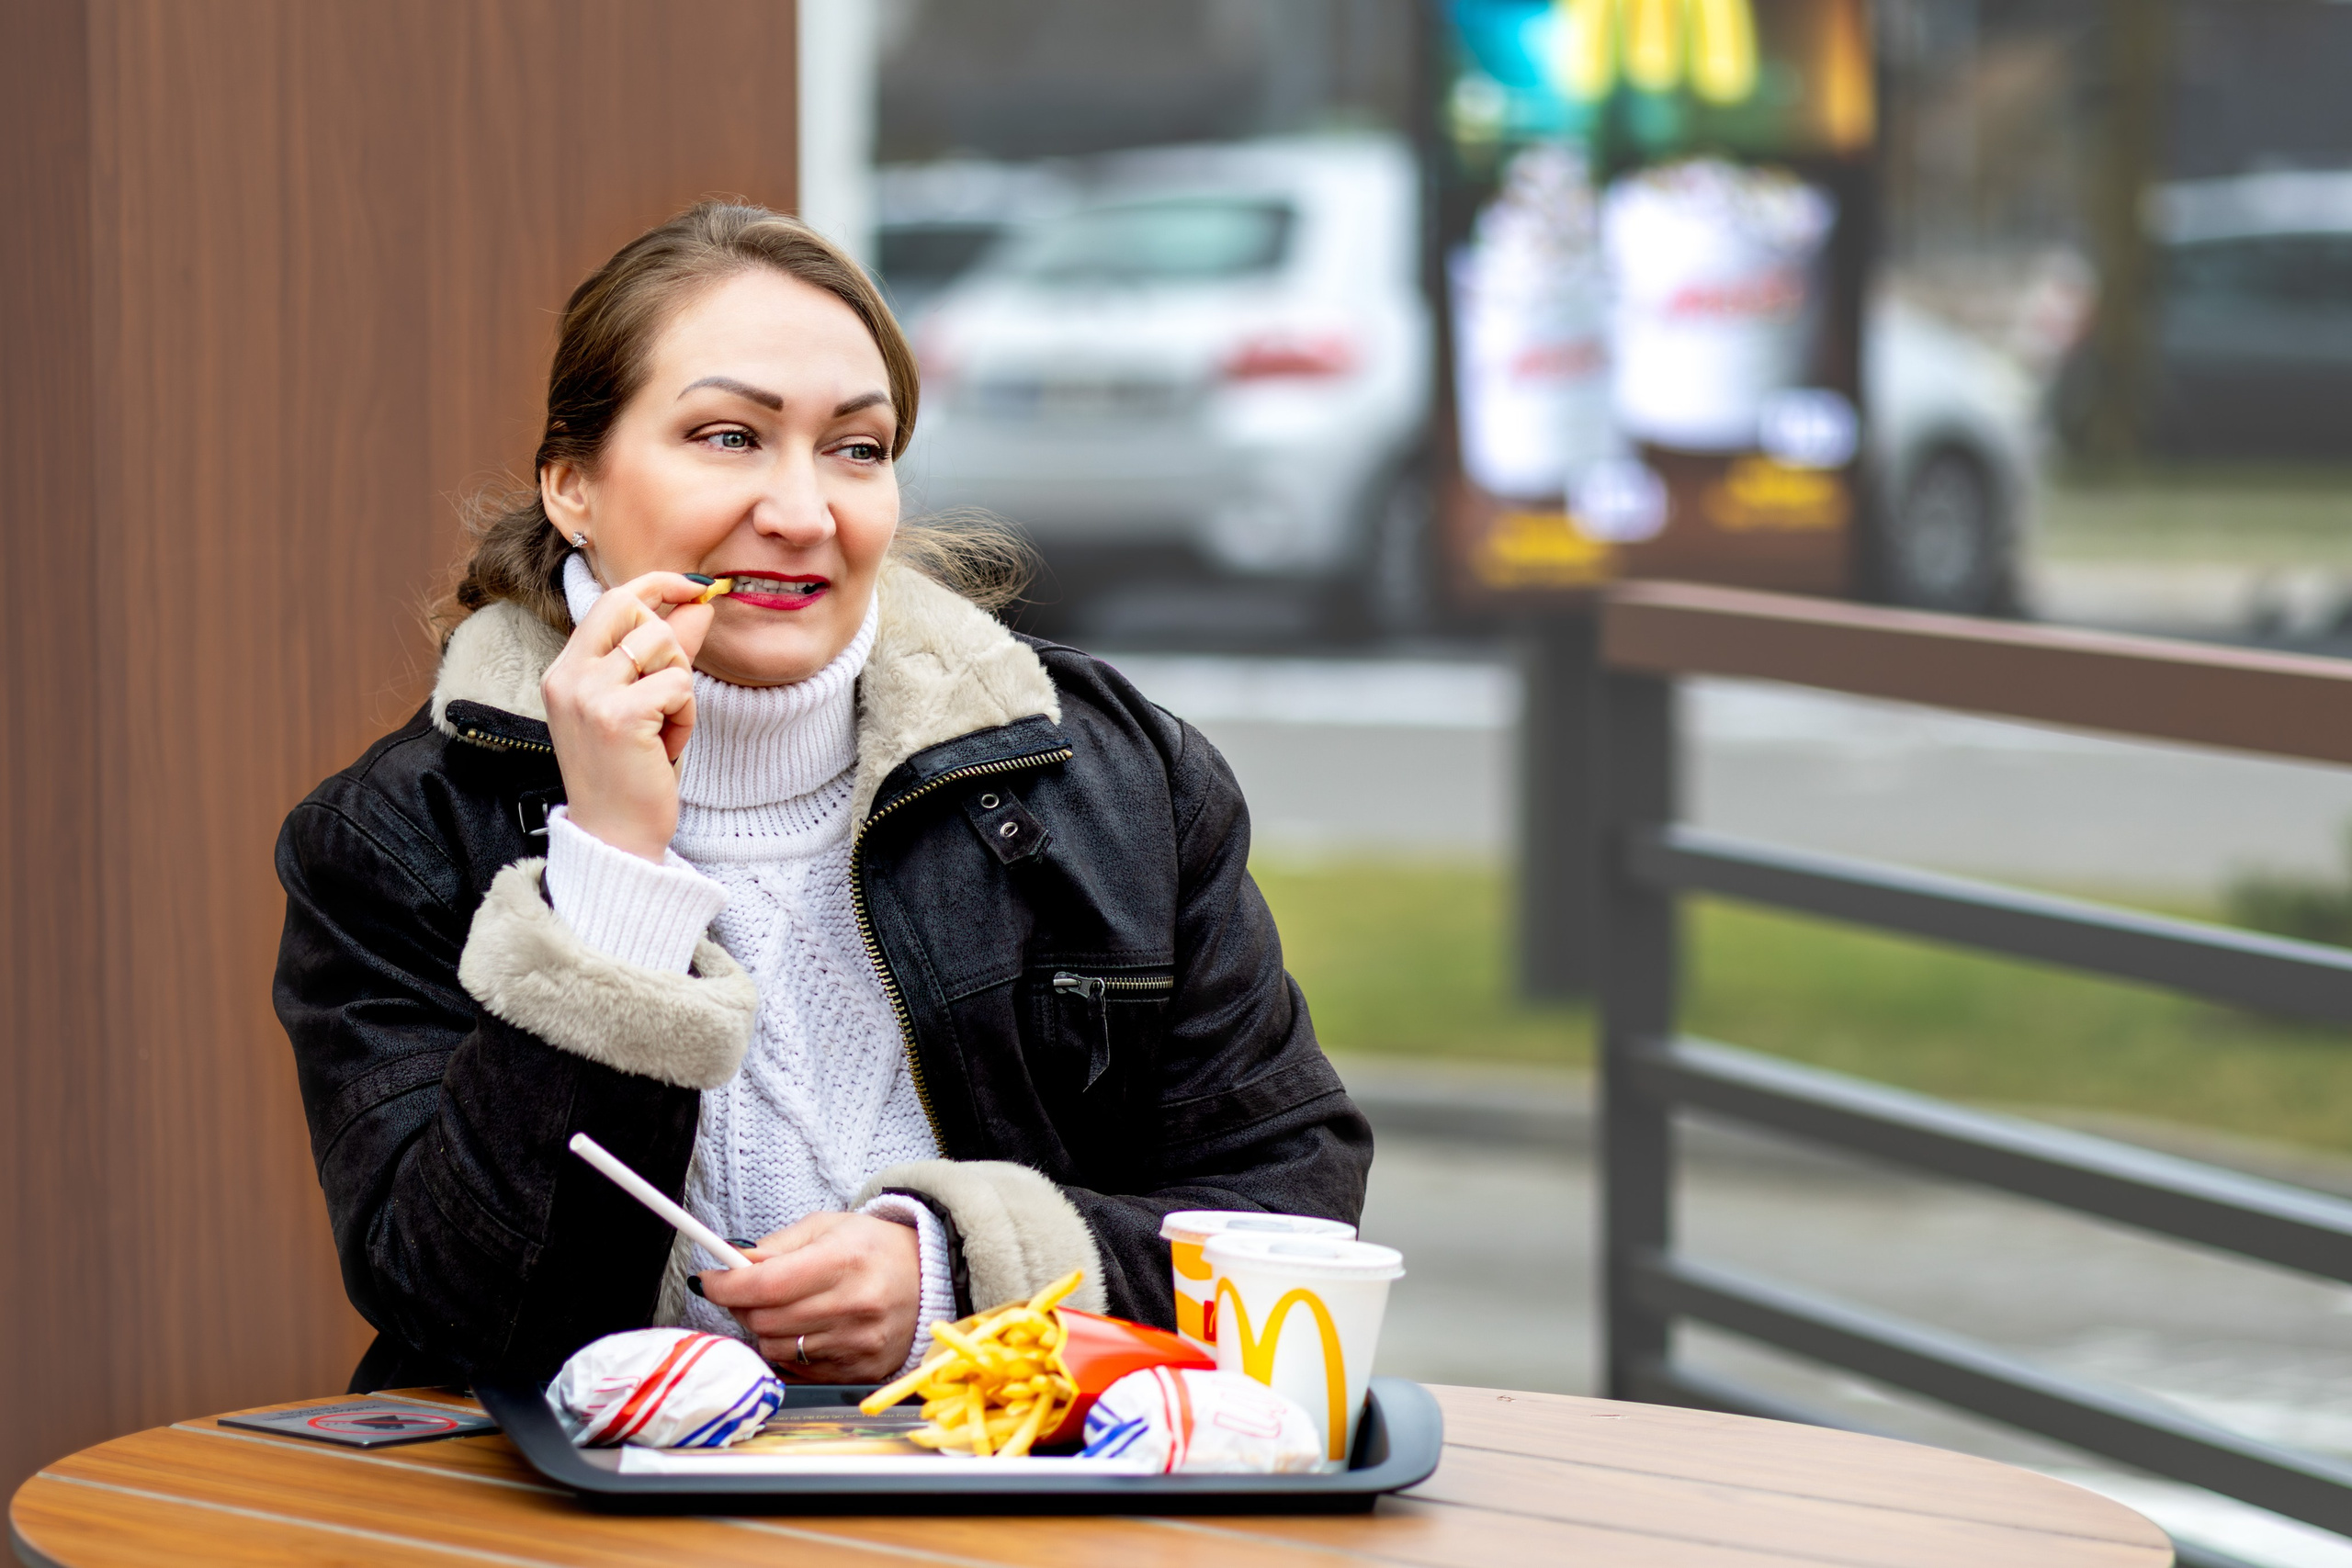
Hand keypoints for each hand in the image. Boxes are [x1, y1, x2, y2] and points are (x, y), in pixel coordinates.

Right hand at [540, 573, 716, 861]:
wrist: (616, 837)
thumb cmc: (632, 773)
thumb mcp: (647, 704)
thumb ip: (668, 653)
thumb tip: (700, 603)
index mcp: (566, 670)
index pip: (610, 600)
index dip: (656, 583)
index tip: (694, 585)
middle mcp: (568, 675)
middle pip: (630, 607)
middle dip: (670, 639)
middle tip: (673, 688)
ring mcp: (587, 694)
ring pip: (662, 645)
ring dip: (680, 686)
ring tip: (664, 728)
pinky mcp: (616, 715)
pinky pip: (678, 684)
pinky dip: (686, 715)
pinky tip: (667, 745)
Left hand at [697, 1212, 921, 1381]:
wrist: (931, 1277)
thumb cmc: (875, 1248)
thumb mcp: (827, 1228)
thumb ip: (776, 1246)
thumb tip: (732, 1264)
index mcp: (843, 1261)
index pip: (765, 1284)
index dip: (727, 1286)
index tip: (710, 1280)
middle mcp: (853, 1305)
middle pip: (765, 1320)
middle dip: (742, 1306)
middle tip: (745, 1291)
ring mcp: (858, 1343)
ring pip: (777, 1349)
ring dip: (766, 1330)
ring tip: (783, 1309)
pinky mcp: (861, 1370)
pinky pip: (800, 1369)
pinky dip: (792, 1350)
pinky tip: (807, 1328)